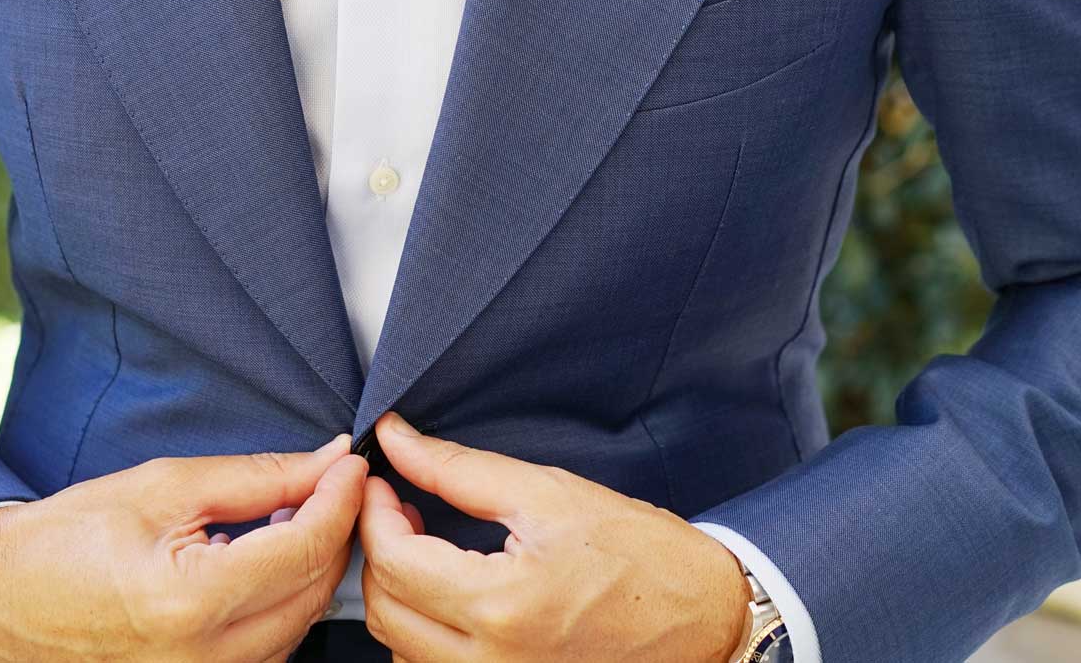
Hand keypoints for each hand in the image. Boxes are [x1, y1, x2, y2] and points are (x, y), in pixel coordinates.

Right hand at [0, 433, 367, 662]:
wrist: (0, 598)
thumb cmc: (69, 538)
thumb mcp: (164, 487)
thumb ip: (256, 478)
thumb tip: (324, 463)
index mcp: (189, 604)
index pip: (304, 550)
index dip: (339, 499)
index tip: (351, 464)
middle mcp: (203, 661)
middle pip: (313, 594)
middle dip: (334, 532)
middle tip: (331, 482)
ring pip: (300, 626)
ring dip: (311, 570)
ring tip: (294, 517)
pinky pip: (271, 649)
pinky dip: (282, 603)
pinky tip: (265, 564)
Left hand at [356, 413, 750, 662]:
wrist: (706, 616)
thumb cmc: (642, 554)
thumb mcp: (548, 493)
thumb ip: (459, 468)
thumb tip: (397, 439)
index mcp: (503, 606)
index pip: (394, 563)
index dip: (374, 514)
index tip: (385, 483)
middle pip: (386, 612)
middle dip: (379, 552)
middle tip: (403, 508)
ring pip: (402, 648)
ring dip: (400, 594)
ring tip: (428, 547)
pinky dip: (425, 631)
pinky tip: (452, 591)